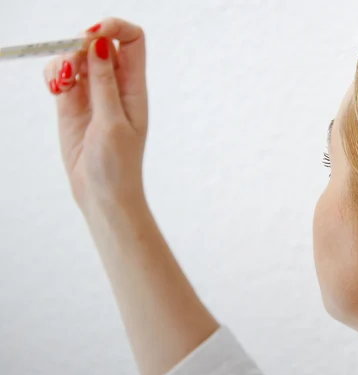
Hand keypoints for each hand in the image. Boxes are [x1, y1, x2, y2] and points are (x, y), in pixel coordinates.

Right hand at [43, 18, 147, 212]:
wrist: (103, 195)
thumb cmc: (117, 165)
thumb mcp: (113, 123)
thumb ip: (104, 84)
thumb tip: (100, 44)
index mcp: (134, 87)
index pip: (132, 40)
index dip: (115, 28)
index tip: (91, 34)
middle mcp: (115, 86)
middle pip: (100, 43)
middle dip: (81, 44)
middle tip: (72, 68)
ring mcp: (93, 94)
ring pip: (76, 57)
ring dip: (63, 60)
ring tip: (60, 84)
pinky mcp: (72, 105)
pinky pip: (61, 76)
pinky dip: (54, 74)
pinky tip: (55, 88)